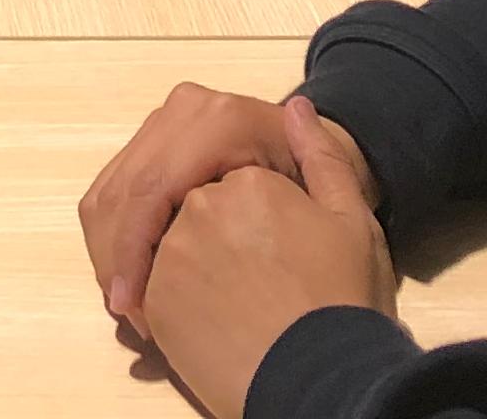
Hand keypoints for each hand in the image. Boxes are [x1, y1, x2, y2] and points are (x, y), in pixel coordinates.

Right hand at [80, 82, 361, 329]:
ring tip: (133, 309)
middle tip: (133, 319)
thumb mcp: (332, 189)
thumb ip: (323, 166)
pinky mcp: (147, 145)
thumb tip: (292, 125)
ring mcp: (162, 124)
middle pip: (122, 193)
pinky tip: (132, 284)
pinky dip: (111, 244)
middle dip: (116, 261)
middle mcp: (184, 110)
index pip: (153, 189)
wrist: (301, 157)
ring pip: (105, 195)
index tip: (134, 309)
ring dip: (109, 256)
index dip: (133, 253)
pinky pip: (108, 196)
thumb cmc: (319, 191)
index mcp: (219, 119)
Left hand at [136, 98, 397, 411]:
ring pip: (138, 232)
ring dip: (141, 250)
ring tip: (170, 280)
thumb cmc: (343, 301)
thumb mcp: (351, 220)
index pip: (208, 169)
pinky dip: (140, 285)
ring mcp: (171, 250)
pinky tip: (163, 307)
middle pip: (164, 194)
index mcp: (247, 177)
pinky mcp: (155, 299)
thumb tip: (298, 109)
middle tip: (199, 254)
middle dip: (163, 216)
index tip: (233, 220)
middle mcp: (200, 203)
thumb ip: (322, 157)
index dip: (214, 191)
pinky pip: (135, 278)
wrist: (327, 379)